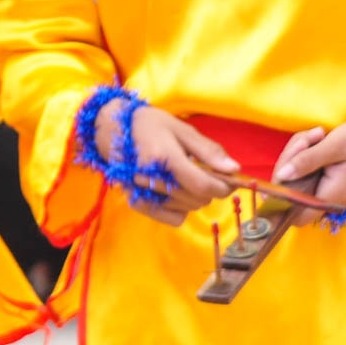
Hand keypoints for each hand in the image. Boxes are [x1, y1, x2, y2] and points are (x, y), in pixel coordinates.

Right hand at [119, 105, 239, 225]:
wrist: (111, 129)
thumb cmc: (150, 125)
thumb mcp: (182, 129)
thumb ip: (208, 151)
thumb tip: (234, 169)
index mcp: (163, 157)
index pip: (203, 185)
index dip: (223, 186)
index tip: (230, 180)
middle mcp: (151, 178)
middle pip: (197, 199)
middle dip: (209, 189)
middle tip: (204, 172)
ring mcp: (142, 193)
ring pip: (188, 209)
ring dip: (195, 197)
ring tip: (186, 178)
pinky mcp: (137, 203)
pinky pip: (173, 219)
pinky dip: (181, 209)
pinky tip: (175, 192)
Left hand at [274, 117, 345, 225]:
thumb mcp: (335, 145)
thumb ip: (307, 160)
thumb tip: (282, 175)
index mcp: (332, 196)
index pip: (295, 214)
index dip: (281, 198)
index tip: (282, 170)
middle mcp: (327, 198)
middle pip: (290, 192)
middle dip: (289, 162)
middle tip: (307, 140)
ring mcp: (325, 189)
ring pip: (294, 177)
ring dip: (297, 153)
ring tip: (317, 135)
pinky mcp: (323, 180)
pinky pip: (302, 170)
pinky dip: (302, 153)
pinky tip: (317, 138)